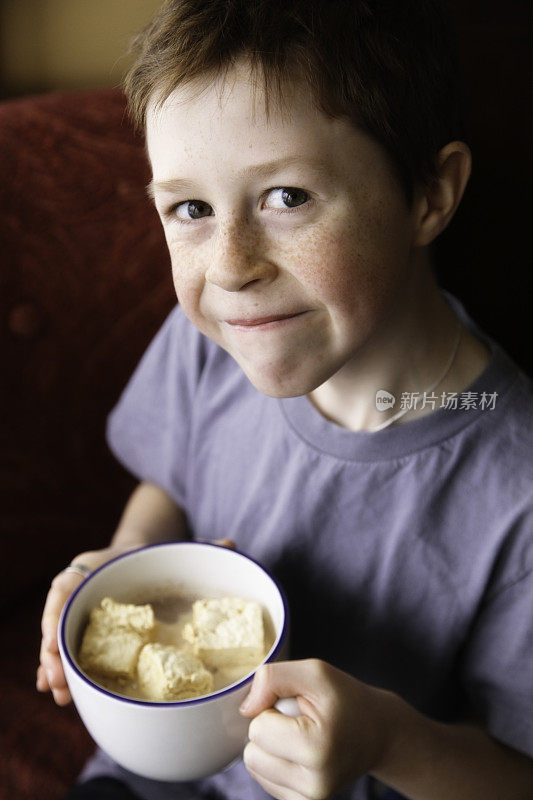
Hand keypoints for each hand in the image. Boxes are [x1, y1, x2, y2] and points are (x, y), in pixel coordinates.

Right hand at [36, 538, 235, 705]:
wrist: (139, 555)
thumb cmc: (154, 553)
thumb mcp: (171, 548)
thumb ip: (198, 549)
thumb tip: (230, 544)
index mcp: (94, 565)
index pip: (65, 587)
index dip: (56, 616)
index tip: (54, 644)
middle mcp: (79, 588)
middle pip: (56, 621)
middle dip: (53, 654)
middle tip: (57, 682)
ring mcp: (78, 610)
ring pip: (59, 641)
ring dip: (56, 668)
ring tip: (60, 695)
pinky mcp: (83, 629)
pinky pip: (67, 650)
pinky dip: (63, 671)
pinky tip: (62, 694)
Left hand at [239, 659, 393, 799]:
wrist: (377, 732)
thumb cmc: (345, 698)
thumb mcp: (314, 672)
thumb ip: (272, 678)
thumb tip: (245, 709)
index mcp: (317, 749)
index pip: (258, 729)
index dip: (272, 709)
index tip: (299, 707)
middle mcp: (314, 785)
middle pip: (252, 753)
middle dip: (269, 730)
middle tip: (300, 722)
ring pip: (255, 768)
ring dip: (271, 747)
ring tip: (301, 736)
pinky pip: (265, 780)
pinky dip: (276, 763)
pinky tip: (300, 753)